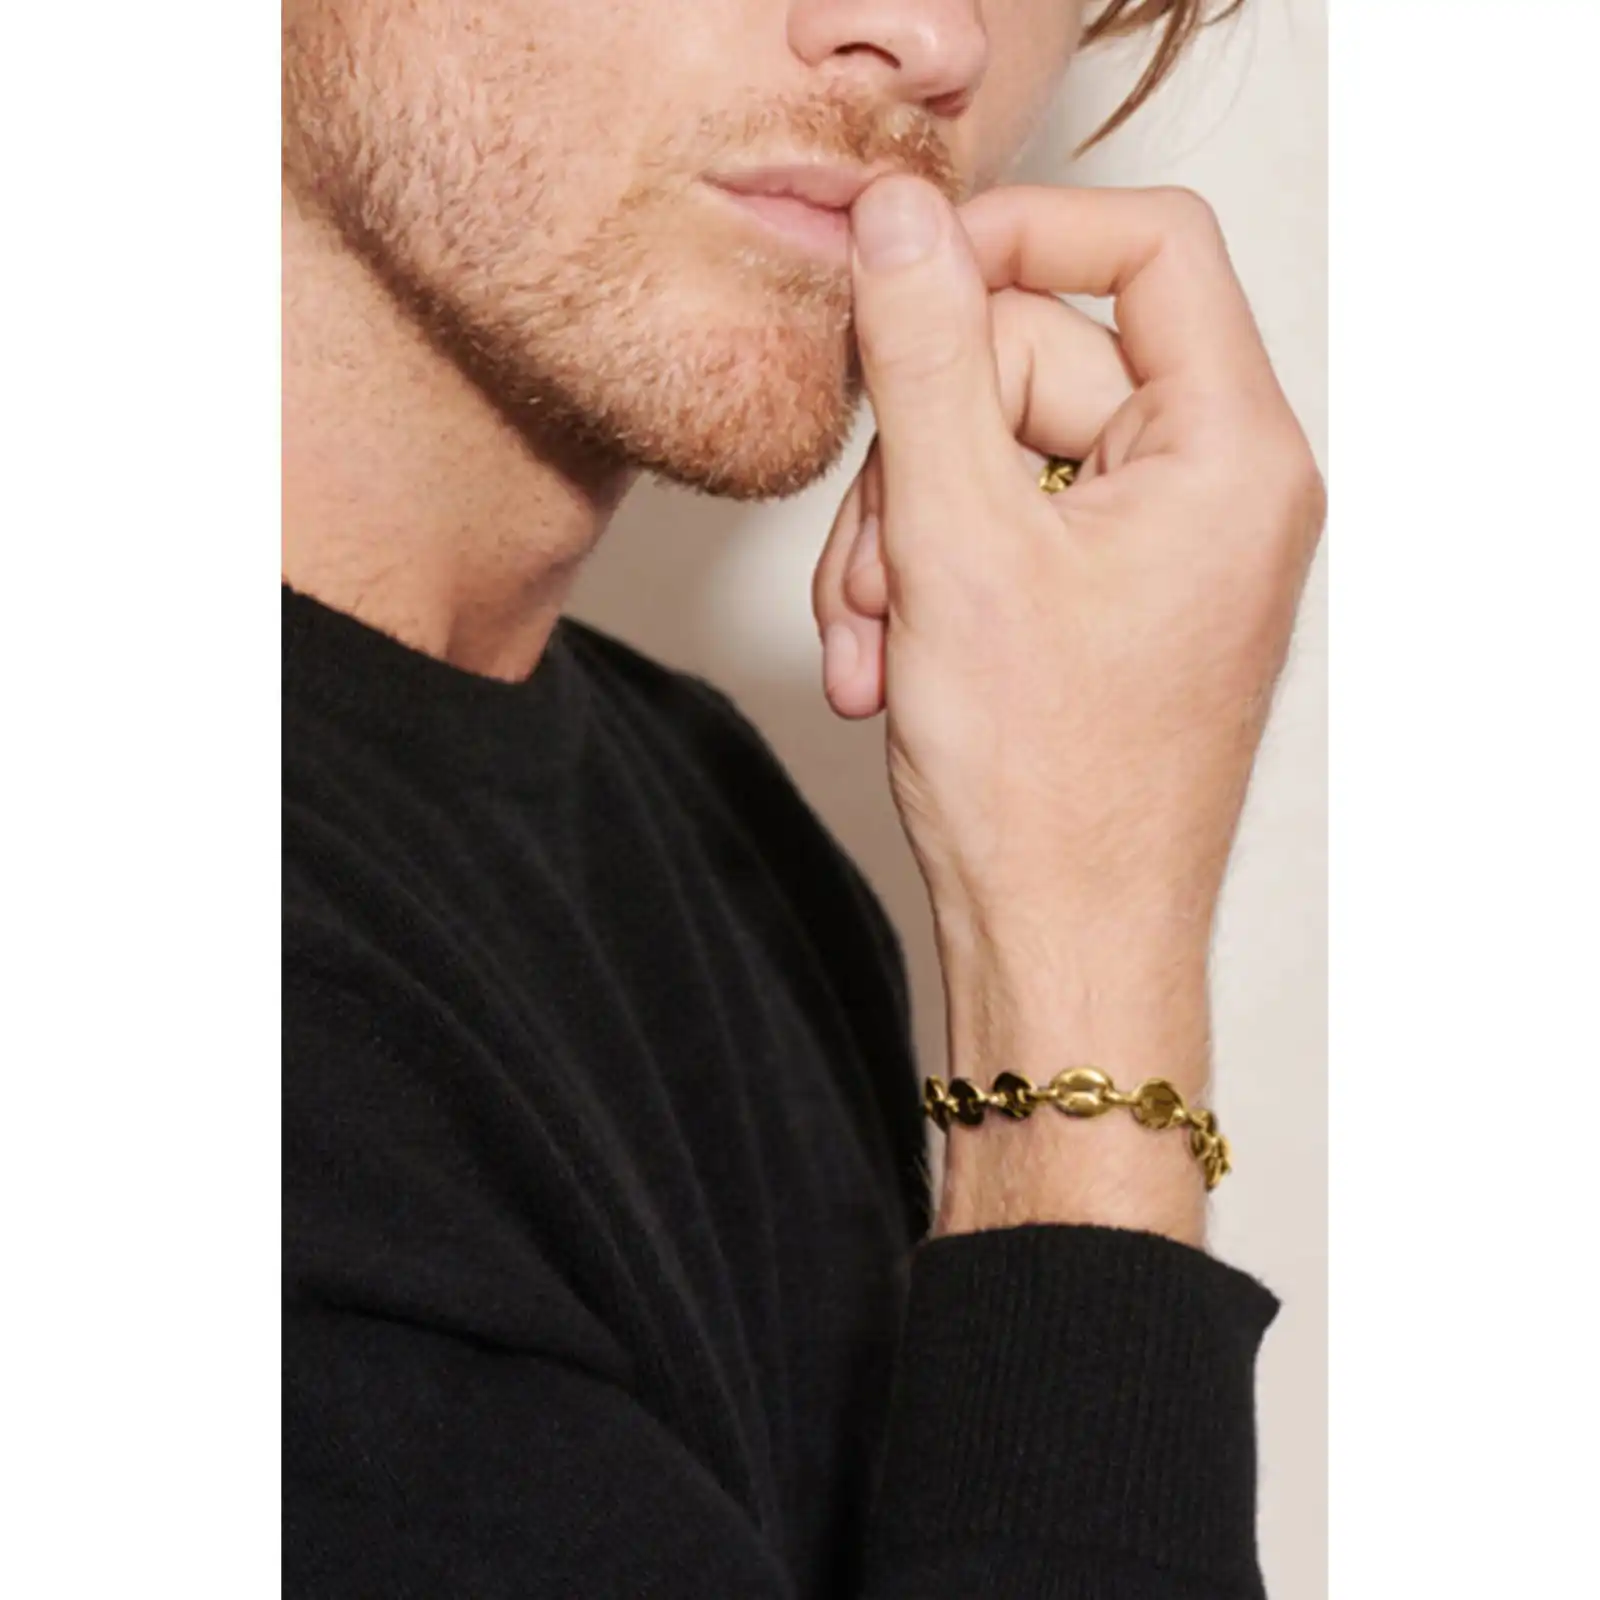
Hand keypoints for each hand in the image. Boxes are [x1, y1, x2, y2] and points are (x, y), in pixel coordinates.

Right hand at [813, 177, 1324, 972]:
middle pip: (1038, 365)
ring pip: (996, 453)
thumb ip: (928, 365)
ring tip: (875, 642)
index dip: (1018, 237)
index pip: (1149, 246)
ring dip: (905, 539)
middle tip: (878, 572)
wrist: (1063, 949)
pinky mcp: (1108, 596)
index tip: (908, 278)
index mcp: (1231, 453)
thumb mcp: (958, 548)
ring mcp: (1160, 546)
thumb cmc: (1047, 796)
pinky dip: (930, 581)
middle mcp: (1215, 487)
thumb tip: (905, 225)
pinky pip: (1000, 527)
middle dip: (920, 464)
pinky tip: (887, 664)